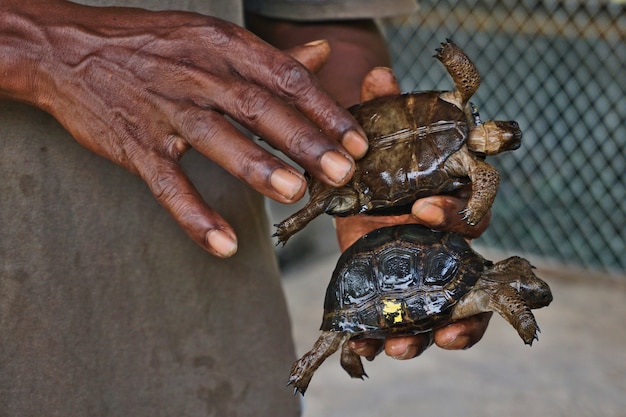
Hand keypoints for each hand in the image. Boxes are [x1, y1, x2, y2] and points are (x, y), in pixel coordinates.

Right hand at [4, 1, 367, 256]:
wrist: (68, 49)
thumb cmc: (151, 46)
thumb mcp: (210, 37)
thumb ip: (268, 56)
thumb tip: (320, 58)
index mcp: (221, 46)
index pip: (284, 77)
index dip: (324, 111)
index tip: (356, 142)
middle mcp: (196, 73)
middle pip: (258, 107)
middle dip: (303, 141)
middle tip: (340, 172)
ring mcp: (163, 110)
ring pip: (216, 138)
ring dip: (257, 167)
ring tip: (294, 193)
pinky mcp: (135, 145)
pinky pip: (167, 183)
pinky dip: (194, 215)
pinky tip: (224, 243)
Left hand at [335, 67, 491, 359]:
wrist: (356, 183)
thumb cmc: (379, 163)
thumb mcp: (376, 142)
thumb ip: (382, 113)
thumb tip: (378, 75)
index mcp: (451, 204)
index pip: (470, 213)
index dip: (451, 215)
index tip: (419, 211)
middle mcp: (446, 245)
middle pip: (472, 283)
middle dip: (463, 308)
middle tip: (446, 325)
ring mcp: (425, 274)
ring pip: (445, 314)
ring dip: (427, 335)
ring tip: (399, 347)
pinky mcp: (399, 290)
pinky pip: (406, 322)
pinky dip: (390, 339)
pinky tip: (366, 352)